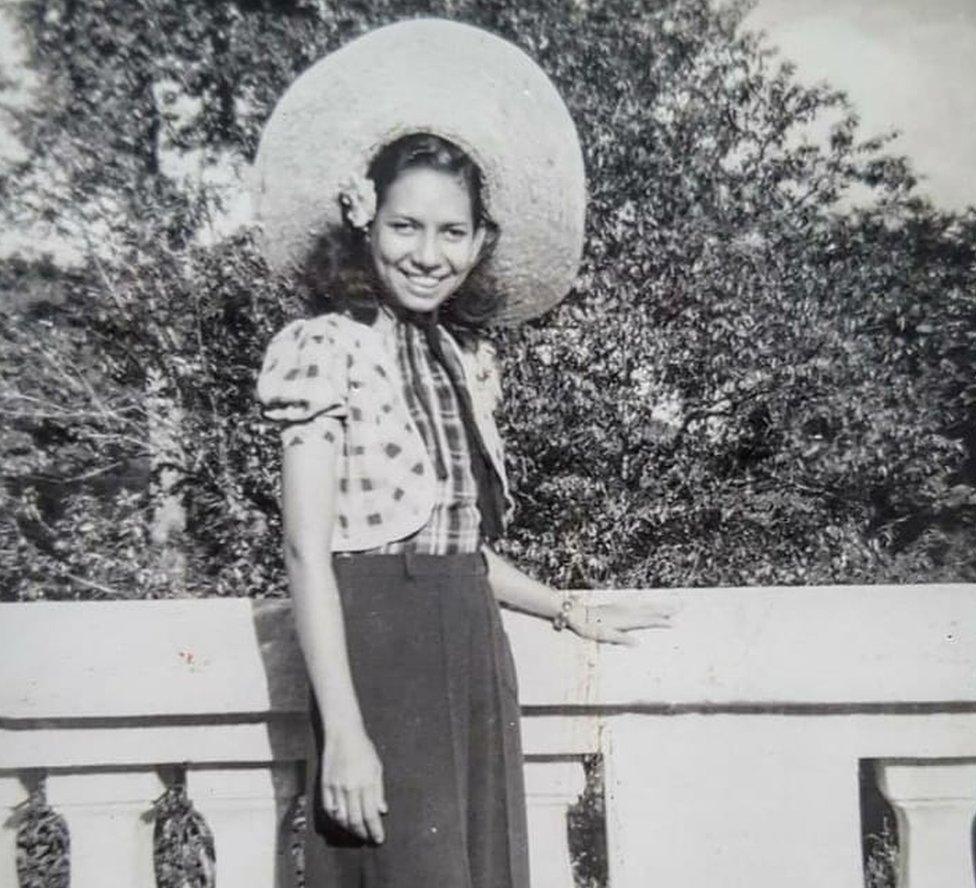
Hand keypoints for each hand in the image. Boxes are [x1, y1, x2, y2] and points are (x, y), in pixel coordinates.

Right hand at [321, 726, 386, 843]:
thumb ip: (378, 791)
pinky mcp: (324, 785)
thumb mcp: (377, 767)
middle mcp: (350, 788)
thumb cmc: (363, 749)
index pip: (370, 814)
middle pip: (355, 820)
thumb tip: (382, 811)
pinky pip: (329, 809)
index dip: (375, 830)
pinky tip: (342, 822)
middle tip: (368, 839)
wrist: (343, 734)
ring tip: (357, 833)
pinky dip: (335, 819)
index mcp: (366, 783)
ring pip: (341, 818)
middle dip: (363, 833)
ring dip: (349, 829)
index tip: (378, 839)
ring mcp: (336, 787)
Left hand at [567, 598, 672, 645]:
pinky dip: (648, 602)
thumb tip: (638, 644)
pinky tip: (651, 602)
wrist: (578, 614)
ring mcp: (624, 607)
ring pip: (647, 605)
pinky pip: (638, 603)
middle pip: (652, 609)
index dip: (662, 622)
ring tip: (673, 603)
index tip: (675, 623)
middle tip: (682, 605)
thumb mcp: (605, 636)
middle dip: (667, 608)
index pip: (649, 620)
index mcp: (627, 620)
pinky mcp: (619, 605)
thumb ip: (622, 639)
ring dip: (660, 604)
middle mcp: (627, 611)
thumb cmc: (590, 627)